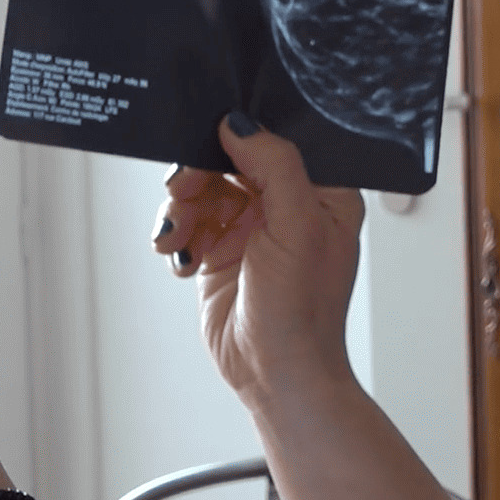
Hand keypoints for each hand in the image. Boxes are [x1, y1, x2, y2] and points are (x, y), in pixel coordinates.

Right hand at [153, 112, 365, 407]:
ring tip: (177, 238)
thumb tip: (240, 123)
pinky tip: (184, 260)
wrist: (276, 376)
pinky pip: (188, 222)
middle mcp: (287, 205)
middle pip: (229, 159)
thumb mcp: (298, 226)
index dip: (240, 134)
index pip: (276, 140)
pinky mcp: (221, 251)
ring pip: (202, 189)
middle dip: (198, 173)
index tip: (211, 137)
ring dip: (181, 208)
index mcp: (322, 191)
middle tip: (182, 190)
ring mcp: (252, 228)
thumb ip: (274, 165)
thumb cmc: (303, 312)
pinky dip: (177, 236)